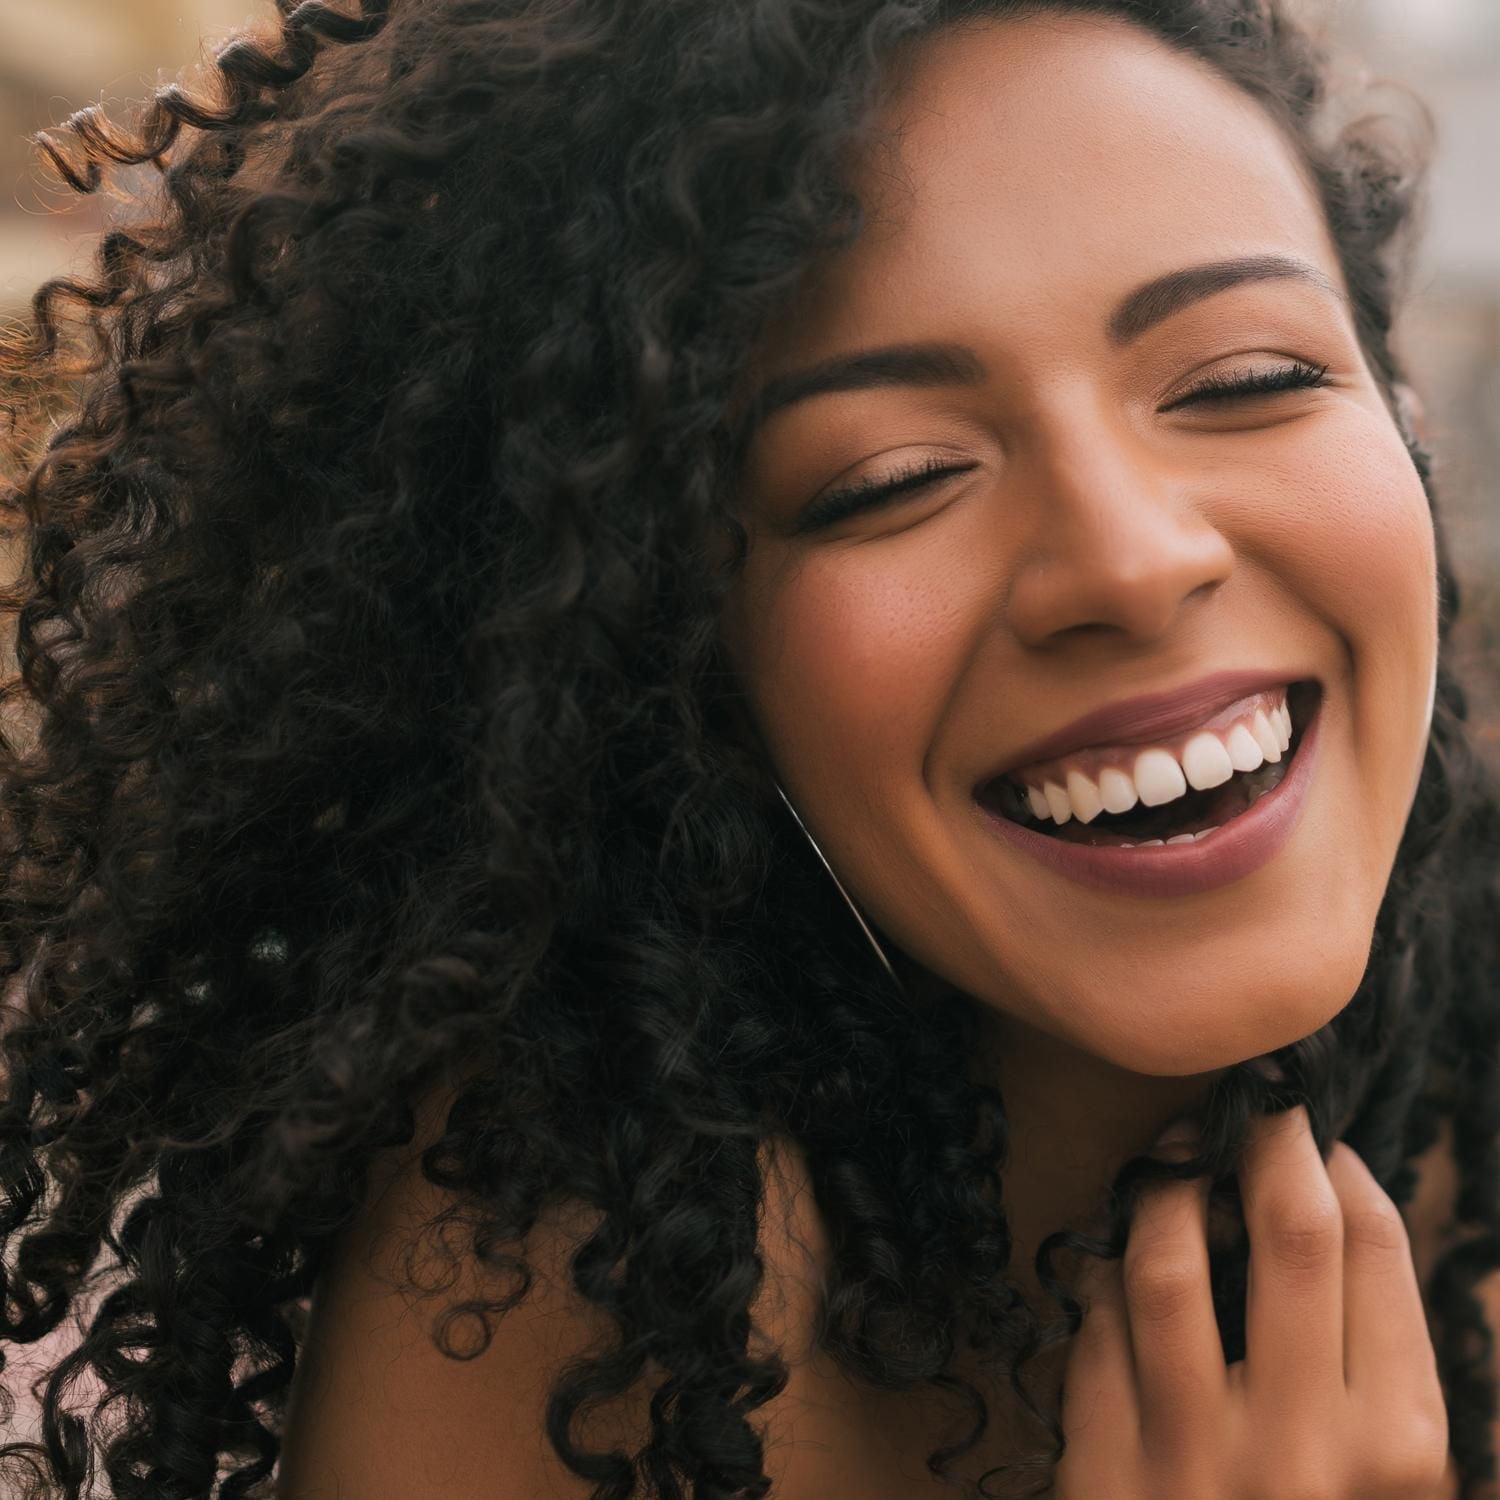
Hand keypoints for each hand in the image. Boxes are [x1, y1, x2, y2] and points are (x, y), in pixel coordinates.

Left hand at [1053, 1104, 1449, 1498]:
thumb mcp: (1400, 1489)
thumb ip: (1394, 1373)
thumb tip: (1350, 1212)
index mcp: (1401, 1451)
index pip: (1376, 1254)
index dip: (1345, 1173)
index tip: (1324, 1147)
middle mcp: (1304, 1449)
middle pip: (1288, 1232)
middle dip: (1269, 1140)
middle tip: (1254, 1106)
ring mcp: (1192, 1458)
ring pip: (1164, 1263)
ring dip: (1165, 1190)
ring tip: (1173, 1163)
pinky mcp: (1104, 1471)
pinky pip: (1092, 1330)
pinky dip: (1101, 1277)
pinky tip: (1114, 1258)